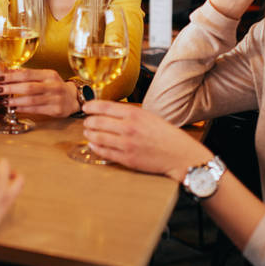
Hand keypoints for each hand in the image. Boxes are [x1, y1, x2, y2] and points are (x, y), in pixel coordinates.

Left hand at [0, 68, 78, 117]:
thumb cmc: (55, 86)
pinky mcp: (56, 110)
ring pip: (31, 100)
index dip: (12, 76)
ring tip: (4, 101)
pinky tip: (14, 108)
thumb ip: (29, 75)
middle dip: (11, 88)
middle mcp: (53, 85)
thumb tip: (8, 72)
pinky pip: (36, 109)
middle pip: (28, 86)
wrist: (73, 98)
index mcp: (49, 74)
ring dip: (15, 100)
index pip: (28, 74)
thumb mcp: (45, 77)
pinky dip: (24, 109)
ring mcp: (55, 98)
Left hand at [82, 100, 209, 176]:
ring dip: (89, 134)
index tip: (86, 107)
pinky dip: (96, 147)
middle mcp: (128, 127)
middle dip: (89, 121)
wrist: (179, 154)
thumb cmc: (166, 134)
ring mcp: (126, 144)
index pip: (105, 106)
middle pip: (98, 122)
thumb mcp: (148, 116)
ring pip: (98, 137)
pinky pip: (104, 152)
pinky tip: (93, 145)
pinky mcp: (127, 159)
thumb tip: (110, 112)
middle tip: (86, 122)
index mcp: (134, 114)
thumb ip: (130, 113)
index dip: (91, 106)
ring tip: (88, 133)